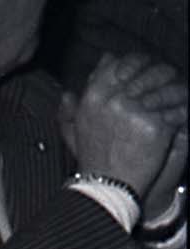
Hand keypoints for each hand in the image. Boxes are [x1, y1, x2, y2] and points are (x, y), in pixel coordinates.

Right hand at [62, 52, 189, 202]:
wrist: (108, 186)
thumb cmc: (94, 159)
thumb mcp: (75, 129)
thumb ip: (72, 107)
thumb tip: (69, 91)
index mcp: (92, 96)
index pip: (118, 63)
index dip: (135, 63)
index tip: (144, 70)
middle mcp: (112, 99)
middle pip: (146, 70)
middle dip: (161, 74)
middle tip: (169, 80)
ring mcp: (134, 111)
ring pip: (166, 86)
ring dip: (176, 91)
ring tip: (180, 98)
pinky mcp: (154, 126)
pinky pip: (176, 109)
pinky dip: (182, 112)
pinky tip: (181, 118)